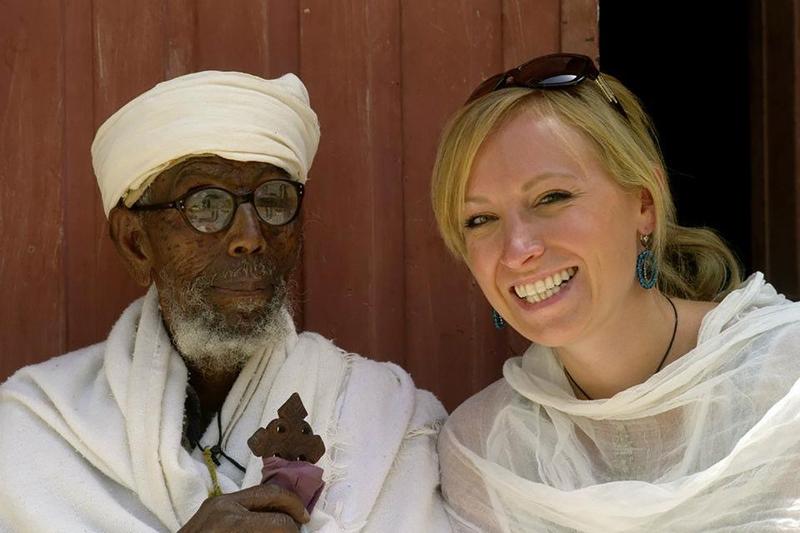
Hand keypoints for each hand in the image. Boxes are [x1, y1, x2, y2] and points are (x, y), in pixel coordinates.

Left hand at [178, 483, 309, 531]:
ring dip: (278, 503)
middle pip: (271, 493)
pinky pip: (244, 498)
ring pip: (259, 492)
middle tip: (304, 519)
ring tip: (289, 517)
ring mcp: (216, 502)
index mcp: (233, 524)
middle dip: (292, 505)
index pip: (278, 521)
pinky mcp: (211, 504)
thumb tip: (290, 531)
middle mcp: (225, 505)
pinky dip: (261, 505)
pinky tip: (268, 516)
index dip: (293, 530)